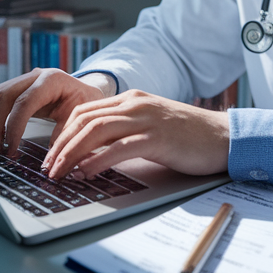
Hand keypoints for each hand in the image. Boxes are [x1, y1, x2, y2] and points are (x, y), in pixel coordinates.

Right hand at [0, 68, 112, 156]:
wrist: (86, 91)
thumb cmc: (85, 104)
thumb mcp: (81, 119)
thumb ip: (64, 136)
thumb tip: (48, 163)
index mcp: (52, 80)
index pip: (23, 102)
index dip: (13, 127)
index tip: (11, 149)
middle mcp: (34, 76)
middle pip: (2, 96)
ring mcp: (22, 80)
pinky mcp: (15, 87)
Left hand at [41, 90, 229, 179]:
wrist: (224, 137)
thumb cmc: (188, 137)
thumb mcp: (150, 128)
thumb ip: (124, 134)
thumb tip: (92, 155)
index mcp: (131, 100)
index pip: (84, 111)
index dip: (62, 133)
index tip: (51, 155)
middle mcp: (135, 105)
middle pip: (84, 120)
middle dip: (60, 145)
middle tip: (47, 168)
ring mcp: (146, 119)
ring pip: (96, 131)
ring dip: (71, 153)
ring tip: (59, 173)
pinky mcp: (158, 138)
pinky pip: (120, 147)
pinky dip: (98, 160)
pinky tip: (86, 172)